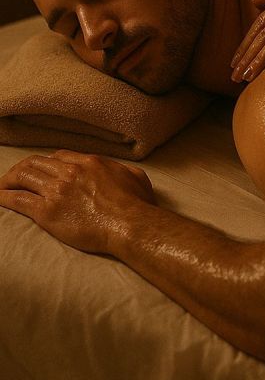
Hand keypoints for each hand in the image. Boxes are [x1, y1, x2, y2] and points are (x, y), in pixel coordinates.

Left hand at [0, 150, 155, 254]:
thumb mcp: (136, 177)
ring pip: (24, 176)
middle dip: (22, 168)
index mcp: (90, 162)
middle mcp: (70, 172)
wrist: (129, 224)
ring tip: (2, 187)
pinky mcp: (47, 211)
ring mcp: (57, 190)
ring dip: (9, 180)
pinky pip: (19, 200)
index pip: (59, 156)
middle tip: (14, 177)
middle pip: (37, 162)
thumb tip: (122, 173)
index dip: (47, 162)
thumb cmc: (137, 204)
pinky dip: (6, 197)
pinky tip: (0, 198)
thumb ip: (124, 171)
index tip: (41, 170)